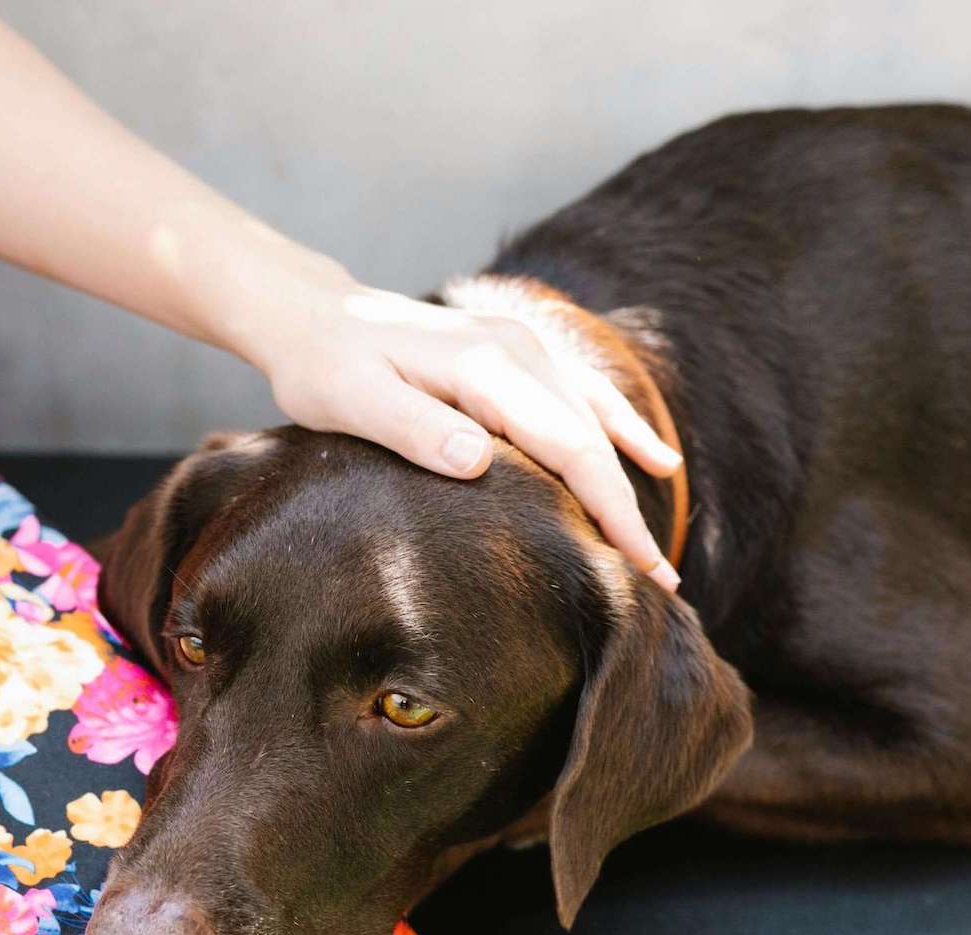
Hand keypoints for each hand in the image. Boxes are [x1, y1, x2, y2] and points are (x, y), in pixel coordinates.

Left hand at [231, 265, 684, 588]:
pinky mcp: (516, 354)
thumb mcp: (353, 400)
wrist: (310, 316)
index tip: (636, 563)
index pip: (568, 446)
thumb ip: (416, 428)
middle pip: (592, 439)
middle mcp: (518, 350)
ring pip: (595, 420)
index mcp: (486, 368)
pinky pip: (582, 397)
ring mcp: (522, 347)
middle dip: (627, 511)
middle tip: (660, 582)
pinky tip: (657, 460)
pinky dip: (621, 430)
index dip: (608, 507)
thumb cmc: (323, 367)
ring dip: (631, 480)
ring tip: (656, 548)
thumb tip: (480, 460)